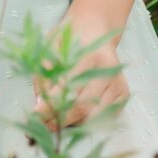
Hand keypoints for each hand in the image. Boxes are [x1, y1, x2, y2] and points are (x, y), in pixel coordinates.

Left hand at [35, 13, 130, 128]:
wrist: (96, 32)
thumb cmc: (69, 41)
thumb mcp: (50, 50)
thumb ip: (44, 77)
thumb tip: (41, 107)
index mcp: (90, 57)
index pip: (68, 90)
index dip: (50, 107)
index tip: (34, 118)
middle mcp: (109, 72)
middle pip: (82, 108)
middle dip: (58, 120)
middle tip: (42, 125)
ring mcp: (118, 84)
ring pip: (93, 117)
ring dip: (72, 123)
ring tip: (57, 118)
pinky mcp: (124, 94)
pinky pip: (102, 118)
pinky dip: (86, 121)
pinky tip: (75, 113)